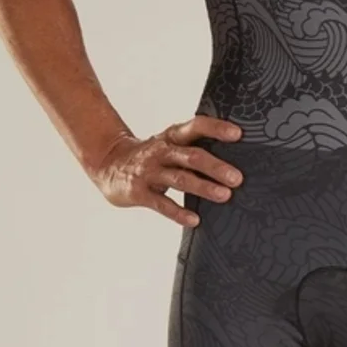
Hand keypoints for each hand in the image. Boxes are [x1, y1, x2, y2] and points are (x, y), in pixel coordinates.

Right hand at [90, 116, 243, 226]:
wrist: (108, 164)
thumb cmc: (151, 156)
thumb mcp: (169, 145)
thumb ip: (194, 150)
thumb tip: (233, 161)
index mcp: (172, 137)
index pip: (196, 126)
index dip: (216, 129)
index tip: (238, 134)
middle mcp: (161, 151)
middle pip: (191, 156)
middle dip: (215, 167)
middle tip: (237, 178)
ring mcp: (149, 172)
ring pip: (179, 179)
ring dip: (203, 187)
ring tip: (225, 196)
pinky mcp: (139, 192)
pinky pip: (161, 203)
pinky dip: (178, 212)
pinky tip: (194, 220)